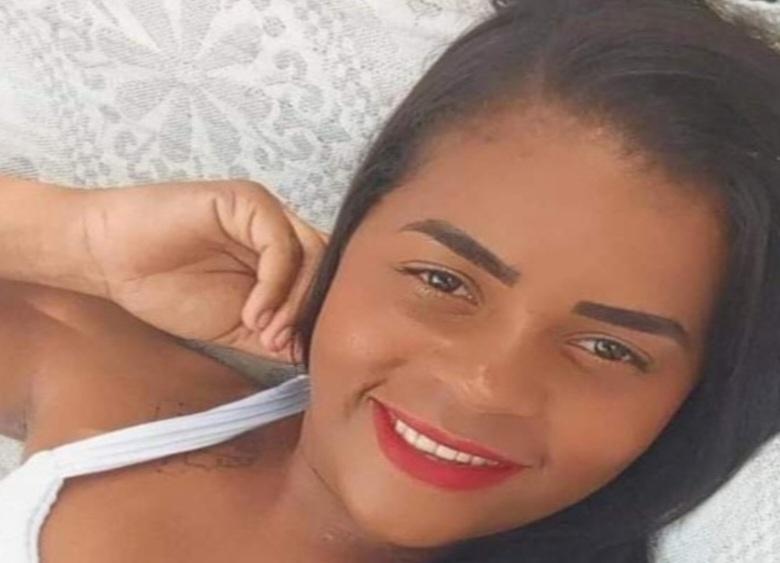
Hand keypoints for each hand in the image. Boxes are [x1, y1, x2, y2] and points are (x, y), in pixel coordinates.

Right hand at [81, 180, 327, 362]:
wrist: (111, 260)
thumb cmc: (169, 289)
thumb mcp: (237, 326)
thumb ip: (277, 335)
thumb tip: (317, 355)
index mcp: (284, 258)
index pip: (327, 281)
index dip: (319, 317)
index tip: (295, 352)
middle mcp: (282, 231)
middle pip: (326, 268)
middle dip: (308, 312)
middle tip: (278, 343)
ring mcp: (267, 213)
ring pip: (311, 254)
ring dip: (293, 302)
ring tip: (264, 332)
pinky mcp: (246, 201)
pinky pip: (279, 240)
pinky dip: (274, 283)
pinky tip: (252, 312)